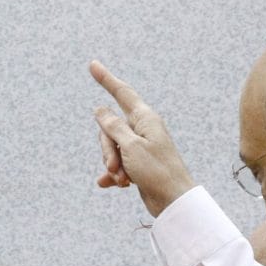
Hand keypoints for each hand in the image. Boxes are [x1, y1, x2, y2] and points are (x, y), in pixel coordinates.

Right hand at [90, 60, 195, 216]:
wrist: (173, 201)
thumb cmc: (157, 172)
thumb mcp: (131, 147)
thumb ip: (113, 127)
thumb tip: (100, 110)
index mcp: (145, 118)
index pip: (122, 93)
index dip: (106, 79)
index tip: (92, 64)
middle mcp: (143, 129)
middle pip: (110, 128)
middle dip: (107, 149)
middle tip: (114, 167)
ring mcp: (140, 147)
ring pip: (112, 148)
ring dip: (112, 165)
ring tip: (121, 179)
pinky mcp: (138, 164)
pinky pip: (118, 164)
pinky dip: (114, 175)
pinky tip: (112, 184)